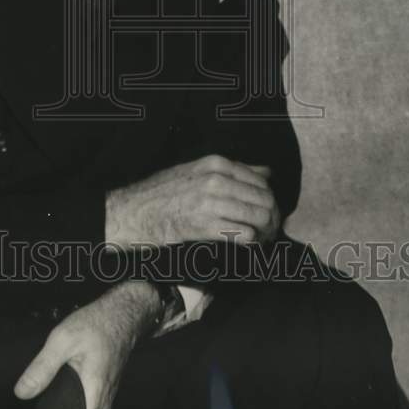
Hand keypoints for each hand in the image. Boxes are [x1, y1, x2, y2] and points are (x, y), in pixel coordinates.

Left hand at [14, 280, 160, 408]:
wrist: (120, 314)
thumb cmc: (96, 325)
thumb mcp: (62, 339)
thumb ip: (42, 367)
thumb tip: (22, 391)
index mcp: (93, 394)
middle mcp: (102, 403)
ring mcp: (105, 398)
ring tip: (47, 401)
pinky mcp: (103, 392)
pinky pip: (87, 408)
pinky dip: (73, 404)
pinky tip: (62, 391)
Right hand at [105, 154, 280, 247]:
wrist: (136, 210)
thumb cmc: (165, 191)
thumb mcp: (197, 170)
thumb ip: (233, 169)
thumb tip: (266, 173)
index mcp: (215, 163)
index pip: (261, 181)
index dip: (270, 200)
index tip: (269, 213)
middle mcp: (215, 180)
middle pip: (264, 200)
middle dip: (272, 218)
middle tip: (269, 230)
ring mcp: (210, 203)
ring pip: (259, 217)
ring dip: (265, 232)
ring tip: (261, 239)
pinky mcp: (204, 226)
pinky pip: (244, 234)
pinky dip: (251, 242)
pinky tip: (246, 245)